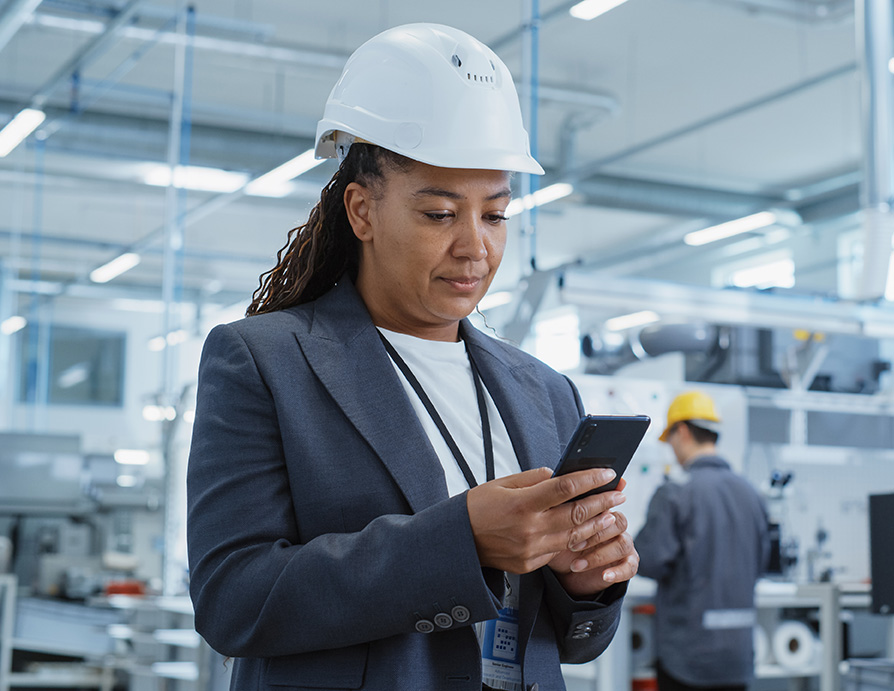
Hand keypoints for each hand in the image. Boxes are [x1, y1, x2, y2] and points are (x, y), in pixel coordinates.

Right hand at [466, 466, 623, 574]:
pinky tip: (589, 530)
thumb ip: (533, 478)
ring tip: (613, 513)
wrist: (458, 542)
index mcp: (522, 504)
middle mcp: (529, 529)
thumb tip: (560, 474)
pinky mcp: (531, 564)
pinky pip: (560, 551)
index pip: (565, 488)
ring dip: (597, 523)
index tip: (607, 473)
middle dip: (602, 502)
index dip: (590, 480)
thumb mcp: (501, 483)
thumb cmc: (478, 508)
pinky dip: (578, 540)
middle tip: (619, 493)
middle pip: (577, 514)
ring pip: (575, 536)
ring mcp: (531, 550)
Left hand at [547, 492, 638, 596]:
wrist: (564, 571)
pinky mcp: (626, 564)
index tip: (573, 520)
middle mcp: (614, 525)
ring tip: (577, 564)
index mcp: (600, 511)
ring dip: (600, 554)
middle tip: (572, 545)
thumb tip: (552, 484)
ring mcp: (622, 544)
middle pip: (619, 521)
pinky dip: (618, 572)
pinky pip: (630, 567)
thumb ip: (559, 508)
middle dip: (595, 534)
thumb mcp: (555, 525)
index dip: (595, 509)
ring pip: (623, 543)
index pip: (608, 501)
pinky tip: (604, 575)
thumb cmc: (559, 542)